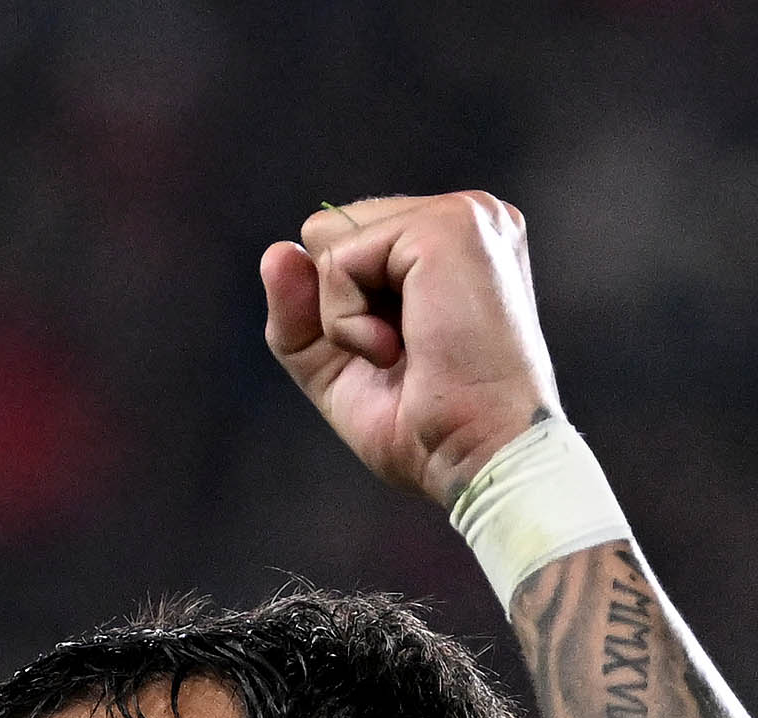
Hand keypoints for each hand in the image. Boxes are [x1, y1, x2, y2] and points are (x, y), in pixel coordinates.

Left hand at [260, 194, 560, 503]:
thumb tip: (277, 251)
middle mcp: (470, 215)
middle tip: (408, 355)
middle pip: (333, 230)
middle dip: (342, 305)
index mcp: (458, 242)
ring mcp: (462, 215)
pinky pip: (338, 259)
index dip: (346, 308)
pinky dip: (346, 320)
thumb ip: (300, 311)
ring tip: (409, 351)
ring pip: (330, 240)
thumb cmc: (430, 431)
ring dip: (345, 314)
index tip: (405, 356)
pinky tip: (401, 348)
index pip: (351, 241)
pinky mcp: (446, 228)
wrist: (481, 461)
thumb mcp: (342, 367)